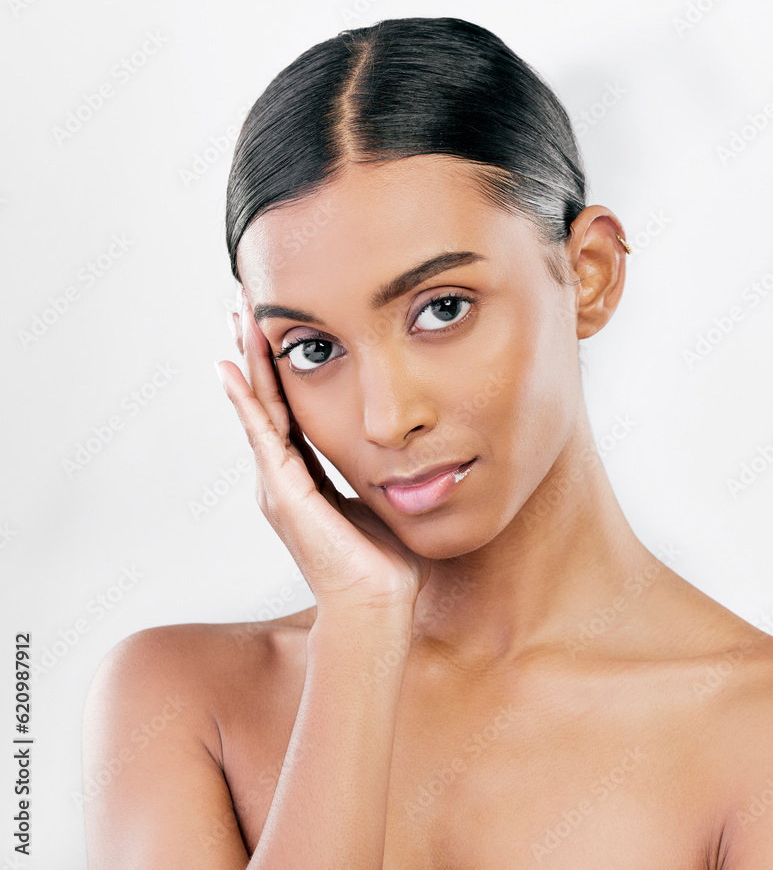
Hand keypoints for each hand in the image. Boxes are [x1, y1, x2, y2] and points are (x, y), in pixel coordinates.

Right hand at [216, 288, 431, 611]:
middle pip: (265, 401)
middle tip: (245, 303)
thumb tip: (402, 450)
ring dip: (248, 362)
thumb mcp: (380, 501)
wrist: (378, 607)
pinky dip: (248, 403)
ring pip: (259, 410)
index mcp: (304, 479)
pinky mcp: (285, 495)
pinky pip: (264, 438)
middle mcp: (283, 479)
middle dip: (256, 352)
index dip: (278, 368)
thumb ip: (378, 473)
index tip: (275, 325)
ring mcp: (279, 487)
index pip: (286, 410)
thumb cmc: (385, 563)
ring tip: (237, 317)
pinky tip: (232, 370)